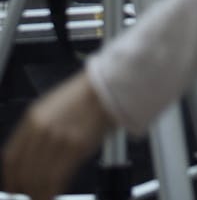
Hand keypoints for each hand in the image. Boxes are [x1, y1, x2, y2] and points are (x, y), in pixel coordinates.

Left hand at [2, 70, 114, 199]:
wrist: (104, 90)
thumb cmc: (81, 98)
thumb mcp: (49, 109)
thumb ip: (35, 133)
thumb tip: (28, 159)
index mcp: (32, 118)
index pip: (10, 158)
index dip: (10, 178)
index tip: (13, 186)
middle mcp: (41, 129)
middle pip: (23, 171)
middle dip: (24, 188)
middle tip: (29, 193)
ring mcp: (58, 139)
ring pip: (38, 178)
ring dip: (38, 192)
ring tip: (42, 195)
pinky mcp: (75, 148)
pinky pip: (56, 179)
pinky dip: (51, 191)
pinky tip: (52, 193)